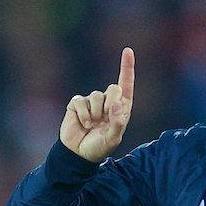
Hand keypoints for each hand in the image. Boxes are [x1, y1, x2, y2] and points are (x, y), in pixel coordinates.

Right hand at [60, 47, 134, 162]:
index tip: (127, 50)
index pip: (126, 84)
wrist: (78, 154)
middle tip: (105, 119)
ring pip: (97, 96)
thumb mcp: (113, 138)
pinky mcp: (77, 104)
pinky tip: (83, 124)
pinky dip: (83, 114)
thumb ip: (118, 122)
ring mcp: (92, 102)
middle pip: (113, 88)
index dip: (127, 67)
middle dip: (111, 103)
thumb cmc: (99, 147)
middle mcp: (107, 102)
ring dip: (95, 113)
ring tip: (92, 126)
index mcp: (121, 108)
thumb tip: (116, 103)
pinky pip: (81, 101)